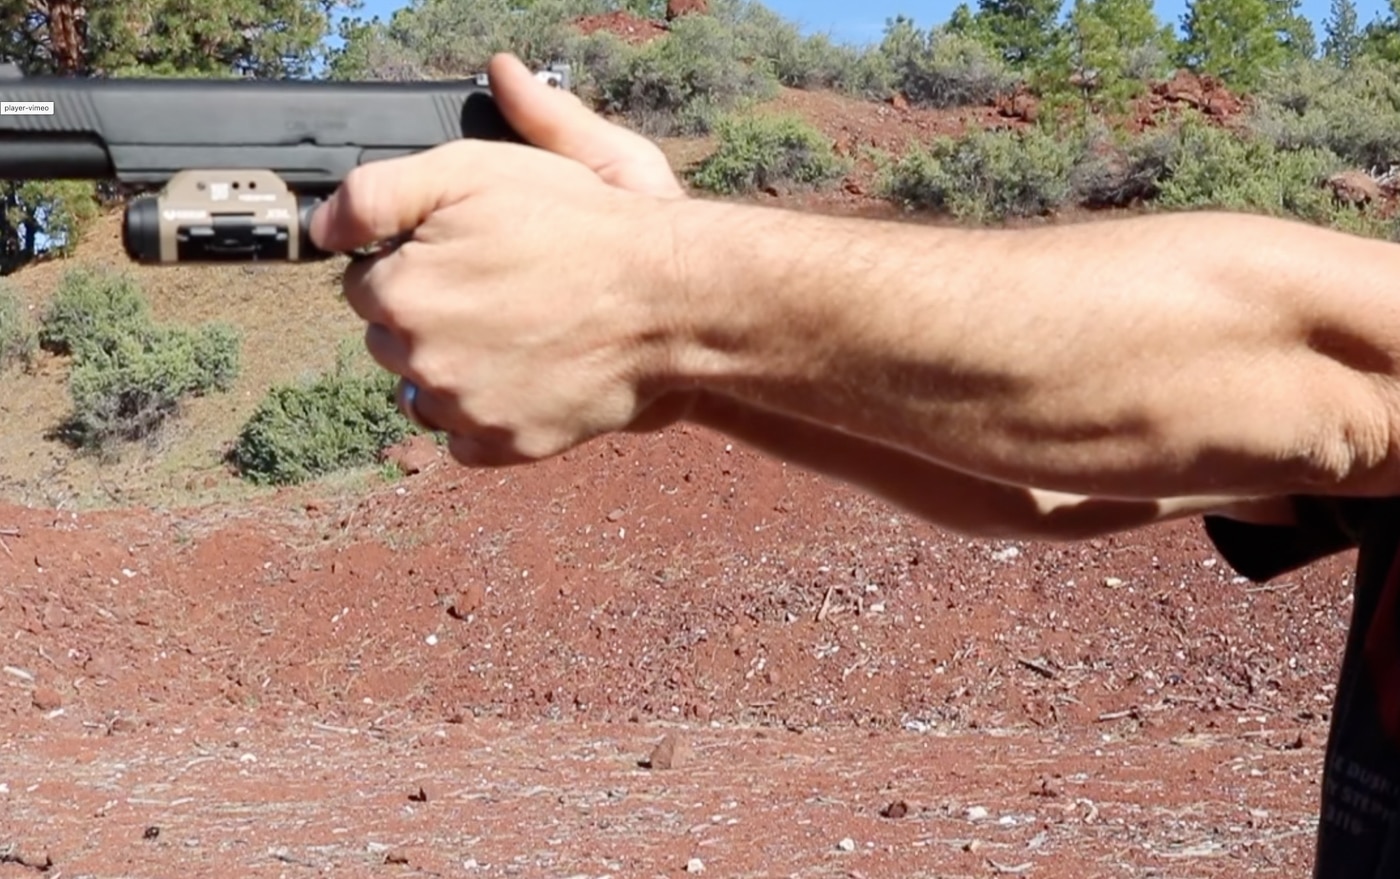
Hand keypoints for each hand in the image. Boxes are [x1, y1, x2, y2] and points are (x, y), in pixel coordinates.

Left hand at [310, 54, 692, 465]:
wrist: (665, 298)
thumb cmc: (577, 226)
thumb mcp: (473, 171)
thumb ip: (378, 191)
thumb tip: (320, 223)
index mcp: (399, 293)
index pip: (363, 283)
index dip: (411, 261)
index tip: (460, 253)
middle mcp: (419, 362)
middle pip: (392, 341)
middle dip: (429, 315)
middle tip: (496, 289)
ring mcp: (464, 411)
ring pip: (425, 392)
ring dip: (450, 368)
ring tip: (512, 334)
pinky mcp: (507, 445)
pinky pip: (465, 441)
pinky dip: (483, 417)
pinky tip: (520, 380)